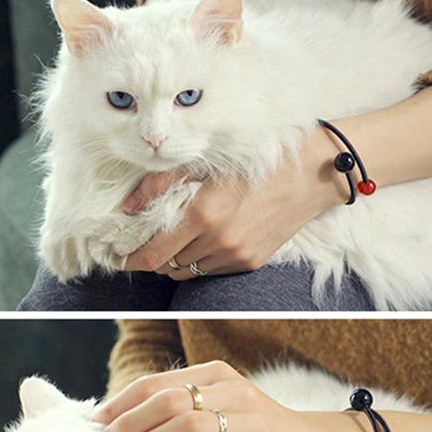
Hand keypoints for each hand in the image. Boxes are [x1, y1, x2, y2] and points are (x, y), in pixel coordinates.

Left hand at [93, 361, 366, 431]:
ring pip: (187, 425)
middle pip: (167, 400)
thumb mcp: (223, 402)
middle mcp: (231, 390)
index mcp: (216, 373)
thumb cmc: (255, 426)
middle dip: (129, 425)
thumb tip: (124, 424)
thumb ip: (184, 404)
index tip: (95, 427)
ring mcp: (248, 420)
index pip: (156, 383)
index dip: (121, 404)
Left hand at [121, 128, 348, 277]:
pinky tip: (206, 240)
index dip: (132, 260)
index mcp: (203, 215)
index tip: (121, 258)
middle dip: (153, 259)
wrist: (310, 173)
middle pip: (169, 267)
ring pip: (190, 271)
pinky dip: (202, 260)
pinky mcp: (252, 262)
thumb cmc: (256, 159)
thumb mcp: (205, 162)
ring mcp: (237, 255)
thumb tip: (128, 207)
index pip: (153, 255)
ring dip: (178, 260)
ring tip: (178, 240)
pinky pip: (214, 270)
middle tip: (146, 245)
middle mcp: (219, 241)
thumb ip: (160, 184)